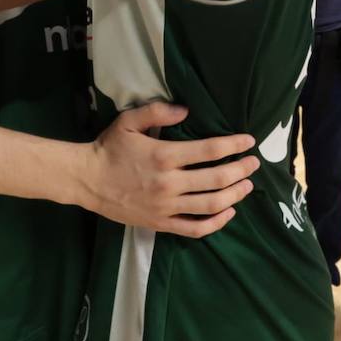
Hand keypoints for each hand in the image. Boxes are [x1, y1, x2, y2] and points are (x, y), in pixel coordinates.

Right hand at [77, 102, 258, 237]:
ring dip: (235, 195)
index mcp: (163, 156)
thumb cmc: (108, 148)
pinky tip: (228, 212)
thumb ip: (157, 111)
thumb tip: (187, 111)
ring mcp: (166, 206)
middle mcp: (169, 183)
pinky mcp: (161, 223)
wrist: (87, 180)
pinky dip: (216, 223)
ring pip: (211, 204)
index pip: (210, 150)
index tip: (248, 142)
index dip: (233, 145)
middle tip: (254, 164)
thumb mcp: (128, 121)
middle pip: (217, 178)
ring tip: (246, 186)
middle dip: (241, 170)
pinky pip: (195, 228)